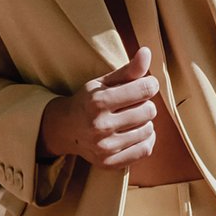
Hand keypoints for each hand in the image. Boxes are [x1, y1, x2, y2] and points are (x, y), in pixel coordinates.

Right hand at [37, 46, 158, 169]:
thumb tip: (147, 52)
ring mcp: (105, 148)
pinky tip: (136, 132)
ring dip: (145, 122)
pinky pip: (145, 149)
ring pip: (149, 130)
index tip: (146, 84)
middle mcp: (100, 126)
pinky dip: (146, 139)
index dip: (150, 84)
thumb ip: (128, 69)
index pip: (144, 90)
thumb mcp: (103, 82)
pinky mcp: (110, 163)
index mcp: (98, 102)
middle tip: (133, 104)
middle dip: (145, 104)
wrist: (65, 129)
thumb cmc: (88, 101)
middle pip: (149, 111)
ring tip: (131, 118)